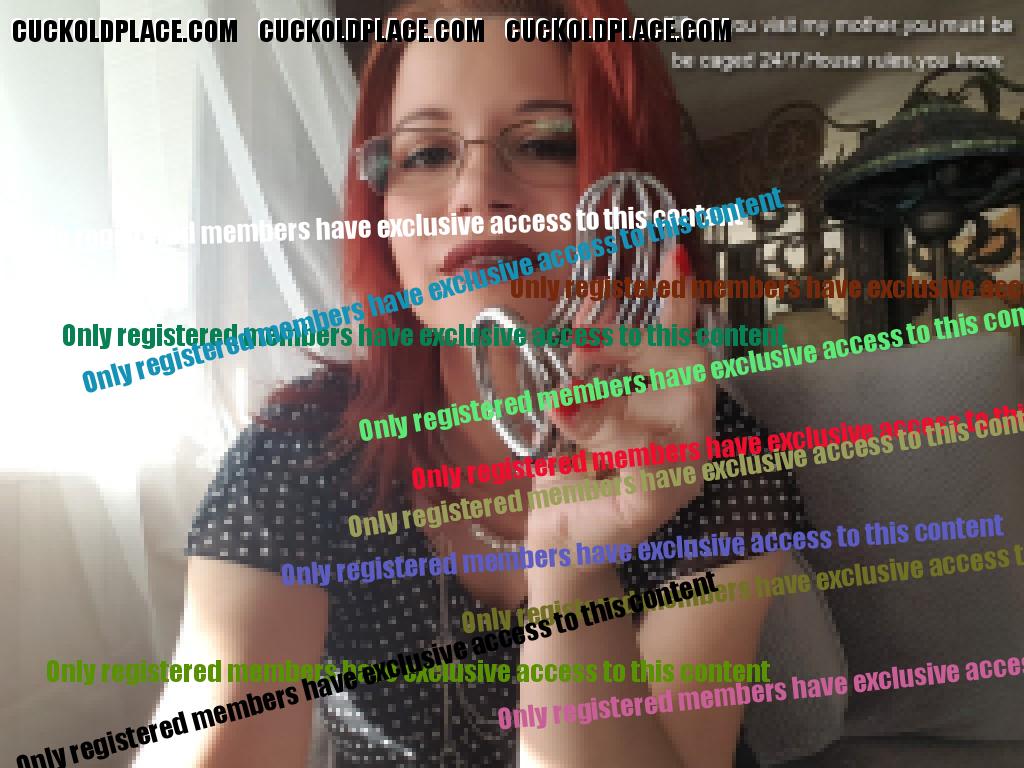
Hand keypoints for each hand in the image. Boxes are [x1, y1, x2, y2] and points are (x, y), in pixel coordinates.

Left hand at [526, 246, 714, 551]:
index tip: (674, 250)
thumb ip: (585, 358)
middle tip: (578, 350)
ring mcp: (685, 466)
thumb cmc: (571, 469)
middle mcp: (689, 429)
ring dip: (612, 393)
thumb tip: (592, 296)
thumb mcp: (571, 401)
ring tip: (564, 396)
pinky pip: (650, 459)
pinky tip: (566, 417)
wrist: (561, 538)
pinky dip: (607, 432)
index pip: (682, 341)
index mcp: (668, 402)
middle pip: (690, 364)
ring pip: (677, 405)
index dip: (682, 297)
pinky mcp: (661, 498)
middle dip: (634, 343)